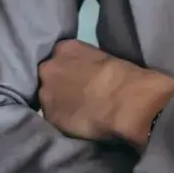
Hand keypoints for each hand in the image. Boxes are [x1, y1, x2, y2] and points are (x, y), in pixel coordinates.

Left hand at [37, 40, 173, 146]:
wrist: (126, 102)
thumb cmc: (124, 77)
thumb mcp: (103, 59)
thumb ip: (86, 64)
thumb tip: (87, 75)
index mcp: (65, 48)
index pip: (59, 57)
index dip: (68, 69)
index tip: (77, 78)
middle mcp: (49, 67)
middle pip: (49, 76)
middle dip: (58, 85)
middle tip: (76, 96)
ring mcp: (46, 92)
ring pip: (48, 98)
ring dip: (58, 103)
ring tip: (76, 112)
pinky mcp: (50, 116)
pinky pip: (53, 119)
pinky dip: (62, 121)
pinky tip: (76, 124)